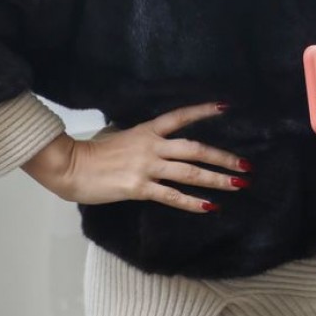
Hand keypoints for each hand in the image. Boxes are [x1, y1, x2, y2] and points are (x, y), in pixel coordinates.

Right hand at [21, 102, 250, 212]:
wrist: (70, 166)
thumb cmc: (92, 153)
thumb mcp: (120, 137)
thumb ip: (141, 141)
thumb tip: (156, 146)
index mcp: (146, 130)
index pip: (180, 117)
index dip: (203, 111)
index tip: (225, 108)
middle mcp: (152, 146)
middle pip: (196, 148)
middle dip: (223, 157)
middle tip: (245, 165)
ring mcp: (147, 167)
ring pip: (190, 172)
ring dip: (217, 179)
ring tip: (237, 184)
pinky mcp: (139, 188)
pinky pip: (172, 195)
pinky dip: (193, 202)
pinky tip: (209, 207)